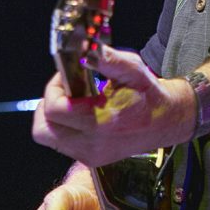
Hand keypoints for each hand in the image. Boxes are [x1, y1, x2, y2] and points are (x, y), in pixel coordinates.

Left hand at [31, 46, 194, 165]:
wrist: (167, 120)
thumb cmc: (148, 93)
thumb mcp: (132, 69)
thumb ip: (106, 58)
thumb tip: (84, 50)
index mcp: (102, 121)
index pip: (54, 110)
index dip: (53, 88)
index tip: (67, 76)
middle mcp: (93, 143)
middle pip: (43, 128)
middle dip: (49, 103)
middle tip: (65, 90)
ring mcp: (91, 155)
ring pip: (49, 137)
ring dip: (54, 117)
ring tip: (73, 102)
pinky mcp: (91, 159)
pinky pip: (61, 144)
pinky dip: (63, 127)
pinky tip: (81, 114)